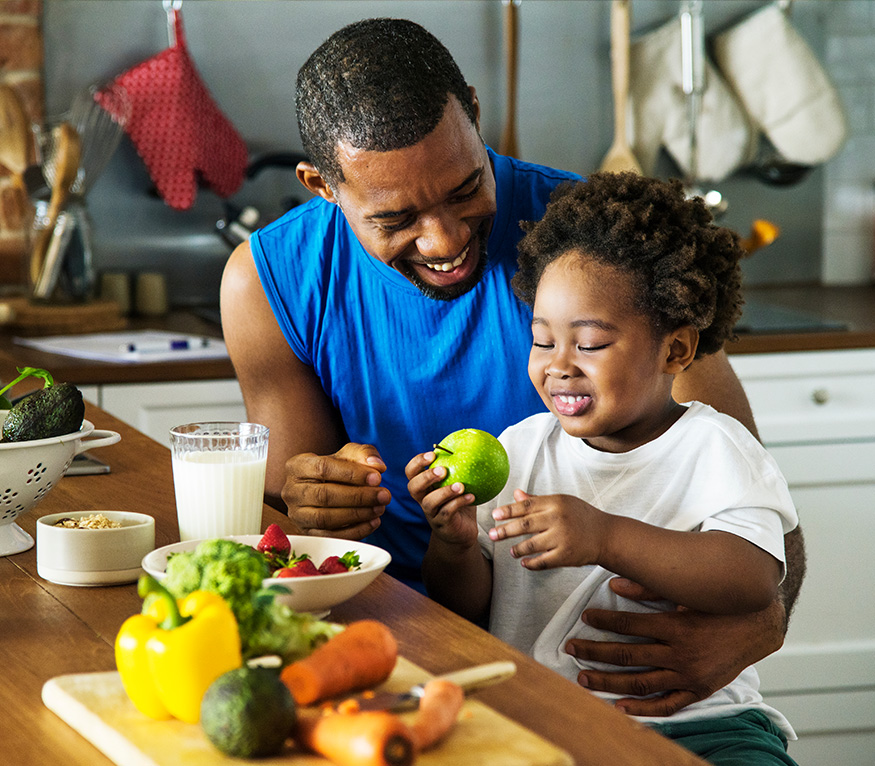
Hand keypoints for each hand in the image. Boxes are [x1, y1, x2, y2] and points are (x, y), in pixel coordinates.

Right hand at [281, 442, 390, 539]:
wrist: (323, 488)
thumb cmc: (337, 469)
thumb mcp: (349, 454)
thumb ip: (364, 454)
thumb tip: (377, 465)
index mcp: (297, 465)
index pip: (323, 468)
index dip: (352, 474)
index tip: (378, 477)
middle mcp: (291, 491)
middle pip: (324, 495)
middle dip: (358, 496)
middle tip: (384, 495)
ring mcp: (297, 514)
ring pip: (325, 518)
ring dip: (357, 515)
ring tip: (380, 508)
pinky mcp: (306, 533)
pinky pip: (330, 536)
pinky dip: (354, 531)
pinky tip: (373, 522)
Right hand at [405, 451, 477, 547]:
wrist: (461, 532)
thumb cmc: (460, 504)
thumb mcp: (459, 483)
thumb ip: (460, 468)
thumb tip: (473, 443)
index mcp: (424, 486)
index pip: (411, 472)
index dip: (417, 462)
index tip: (432, 454)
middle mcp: (423, 499)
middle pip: (413, 487)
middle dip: (426, 477)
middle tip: (442, 469)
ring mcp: (431, 513)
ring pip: (429, 502)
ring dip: (444, 492)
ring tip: (461, 486)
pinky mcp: (442, 525)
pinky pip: (447, 513)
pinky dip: (459, 503)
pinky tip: (472, 497)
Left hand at [488, 490, 605, 569]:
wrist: (606, 535)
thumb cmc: (581, 516)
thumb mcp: (562, 502)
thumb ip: (538, 500)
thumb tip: (516, 494)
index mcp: (556, 503)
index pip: (526, 505)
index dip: (508, 511)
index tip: (494, 515)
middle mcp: (558, 519)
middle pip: (525, 525)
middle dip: (505, 530)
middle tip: (491, 534)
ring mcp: (562, 538)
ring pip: (531, 545)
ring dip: (517, 549)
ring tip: (511, 551)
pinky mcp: (566, 555)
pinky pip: (543, 561)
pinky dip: (531, 563)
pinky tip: (524, 563)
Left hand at [565, 577, 785, 715]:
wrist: (758, 626)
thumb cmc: (718, 604)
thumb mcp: (686, 592)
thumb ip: (650, 587)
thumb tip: (615, 582)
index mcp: (676, 626)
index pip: (630, 625)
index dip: (604, 620)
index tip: (585, 616)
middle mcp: (681, 654)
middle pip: (628, 656)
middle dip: (594, 652)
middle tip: (571, 648)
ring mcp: (689, 676)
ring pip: (640, 683)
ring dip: (608, 682)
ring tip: (583, 678)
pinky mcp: (698, 690)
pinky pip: (667, 705)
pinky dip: (643, 709)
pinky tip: (619, 707)